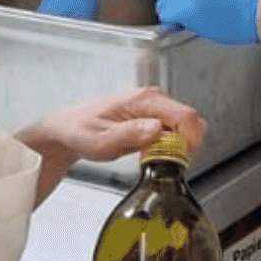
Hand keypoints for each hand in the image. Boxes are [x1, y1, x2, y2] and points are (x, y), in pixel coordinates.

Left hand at [22, 87, 207, 168]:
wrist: (69, 129)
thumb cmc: (81, 131)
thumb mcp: (101, 140)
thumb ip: (129, 135)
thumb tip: (157, 129)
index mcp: (144, 100)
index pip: (186, 116)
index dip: (190, 140)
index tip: (179, 160)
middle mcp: (154, 99)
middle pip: (191, 121)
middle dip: (184, 146)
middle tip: (161, 161)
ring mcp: (156, 108)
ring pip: (186, 128)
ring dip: (176, 147)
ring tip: (149, 156)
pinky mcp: (155, 118)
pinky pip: (176, 133)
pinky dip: (170, 147)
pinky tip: (149, 154)